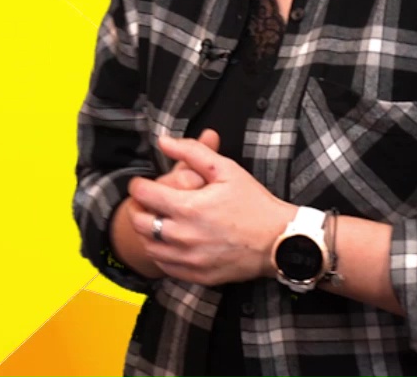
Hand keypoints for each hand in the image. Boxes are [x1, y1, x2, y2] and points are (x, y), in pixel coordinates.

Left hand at [125, 133, 294, 285]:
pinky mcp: (197, 275)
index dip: (137, 186)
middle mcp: (184, 236)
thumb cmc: (254, 203)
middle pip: (139, 223)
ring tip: (157, 221)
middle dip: (138, 209)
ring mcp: (190, 259)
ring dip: (147, 233)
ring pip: (149, 247)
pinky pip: (165, 266)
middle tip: (146, 203)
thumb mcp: (226, 169)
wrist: (279, 241)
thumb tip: (163, 142)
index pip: (143, 195)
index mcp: (189, 207)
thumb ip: (192, 152)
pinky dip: (161, 253)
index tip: (141, 184)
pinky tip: (170, 242)